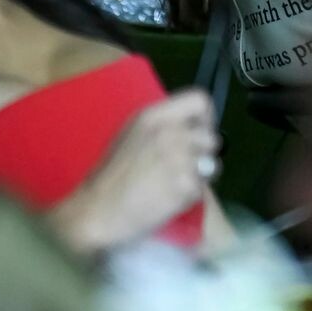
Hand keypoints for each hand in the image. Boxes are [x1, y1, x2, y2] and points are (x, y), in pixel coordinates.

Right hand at [51, 89, 219, 254]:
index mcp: (154, 116)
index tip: (198, 135)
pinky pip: (202, 190)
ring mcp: (179, 159)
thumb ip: (162, 126)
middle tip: (188, 168)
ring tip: (178, 185)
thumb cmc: (111, 175)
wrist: (99, 209)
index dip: (206, 119)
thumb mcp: (132, 134)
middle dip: (204, 154)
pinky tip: (170, 200)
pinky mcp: (185, 186)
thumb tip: (192, 128)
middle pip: (211, 137)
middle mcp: (170, 133)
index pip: (200, 101)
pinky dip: (190, 197)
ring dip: (200, 177)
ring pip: (211, 165)